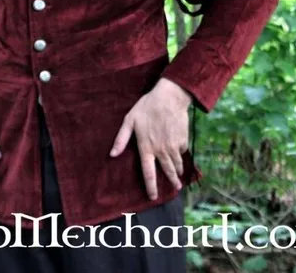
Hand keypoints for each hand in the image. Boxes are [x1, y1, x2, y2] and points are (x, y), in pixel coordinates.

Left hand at [109, 78, 191, 199]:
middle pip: (167, 172)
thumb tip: (112, 154)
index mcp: (146, 147)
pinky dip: (181, 155)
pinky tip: (179, 153)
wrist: (169, 97)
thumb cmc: (147, 107)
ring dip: (178, 172)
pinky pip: (182, 152)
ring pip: (176, 165)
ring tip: (179, 178)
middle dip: (171, 182)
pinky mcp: (182, 141)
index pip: (148, 173)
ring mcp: (173, 146)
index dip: (151, 187)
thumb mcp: (130, 120)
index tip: (153, 197)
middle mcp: (161, 150)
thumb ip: (121, 138)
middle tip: (175, 189)